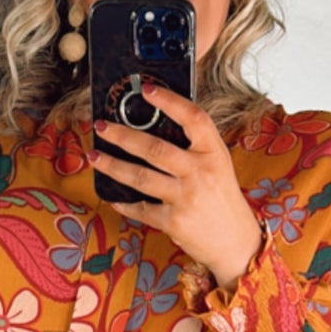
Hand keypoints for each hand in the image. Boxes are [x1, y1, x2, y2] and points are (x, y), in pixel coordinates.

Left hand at [92, 83, 263, 288]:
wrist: (236, 242)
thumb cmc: (222, 199)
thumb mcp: (217, 166)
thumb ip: (193, 148)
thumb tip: (154, 125)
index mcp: (214, 153)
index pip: (193, 118)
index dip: (169, 101)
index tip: (146, 89)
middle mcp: (201, 173)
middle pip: (155, 148)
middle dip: (122, 135)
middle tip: (101, 126)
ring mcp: (187, 198)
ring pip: (140, 177)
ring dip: (112, 165)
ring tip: (94, 156)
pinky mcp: (174, 221)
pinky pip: (140, 208)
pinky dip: (124, 202)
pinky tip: (111, 195)